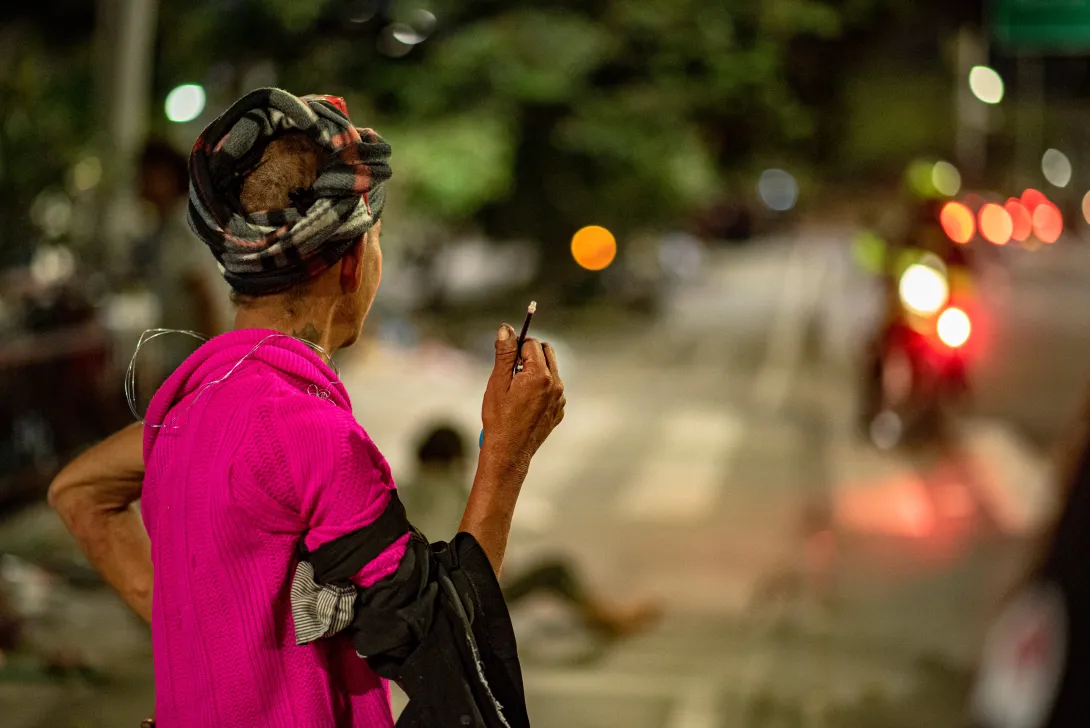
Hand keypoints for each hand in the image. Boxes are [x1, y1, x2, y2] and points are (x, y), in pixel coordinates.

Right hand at [480, 323, 565, 473]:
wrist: (509, 452)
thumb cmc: (499, 418)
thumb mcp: (497, 382)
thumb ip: (505, 353)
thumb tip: (506, 328)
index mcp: (540, 375)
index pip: (532, 344)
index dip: (517, 348)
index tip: (506, 359)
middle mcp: (555, 384)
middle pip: (546, 352)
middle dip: (530, 354)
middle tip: (512, 370)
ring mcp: (560, 398)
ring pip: (550, 370)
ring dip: (536, 371)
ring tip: (516, 390)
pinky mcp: (559, 410)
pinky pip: (553, 389)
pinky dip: (541, 389)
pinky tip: (525, 404)